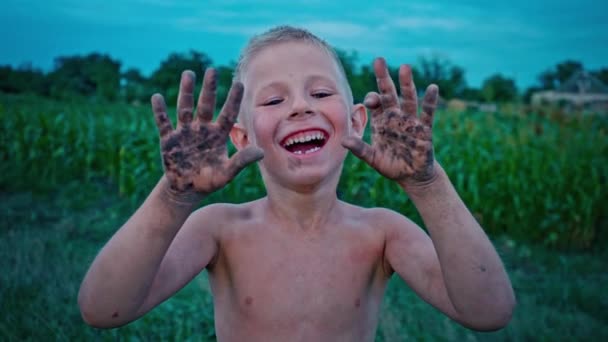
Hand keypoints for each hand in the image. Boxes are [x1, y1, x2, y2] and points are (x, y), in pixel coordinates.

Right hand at [151, 69, 263, 194]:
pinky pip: (163, 123)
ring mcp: (185, 132)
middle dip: (209, 88)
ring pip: (185, 108)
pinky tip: (157, 97)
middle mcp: (202, 129)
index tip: (239, 84)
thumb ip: (241, 161)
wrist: (187, 190)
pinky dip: (159, 111)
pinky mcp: (169, 140)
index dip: (233, 100)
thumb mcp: (227, 173)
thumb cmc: (210, 181)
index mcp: (218, 135)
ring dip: (186, 92)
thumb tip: (261, 152)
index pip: (227, 114)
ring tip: (188, 74)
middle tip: (212, 70)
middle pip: (206, 105)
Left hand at [342, 58, 437, 185]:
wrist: (411, 176)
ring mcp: (410, 121)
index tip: (370, 102)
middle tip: (379, 60)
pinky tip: (432, 88)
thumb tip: (343, 141)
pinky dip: (430, 101)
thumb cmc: (390, 165)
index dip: (372, 98)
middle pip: (389, 93)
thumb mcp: (372, 158)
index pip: (375, 102)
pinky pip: (427, 113)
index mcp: (381, 121)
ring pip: (408, 98)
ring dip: (406, 84)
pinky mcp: (424, 129)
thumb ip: (359, 149)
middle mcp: (395, 116)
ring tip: (405, 67)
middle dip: (384, 78)